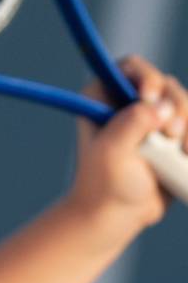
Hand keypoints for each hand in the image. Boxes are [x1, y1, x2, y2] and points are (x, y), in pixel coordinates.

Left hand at [66, 55, 187, 240]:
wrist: (117, 215)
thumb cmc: (105, 183)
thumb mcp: (112, 151)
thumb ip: (133, 123)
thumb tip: (161, 106)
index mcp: (102, 96)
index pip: (131, 67)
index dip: (146, 77)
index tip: (148, 99)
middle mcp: (127, 101)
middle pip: (166, 84)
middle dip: (175, 107)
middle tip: (168, 135)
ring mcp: (152, 119)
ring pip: (184, 104)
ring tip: (180, 151)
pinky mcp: (171, 137)